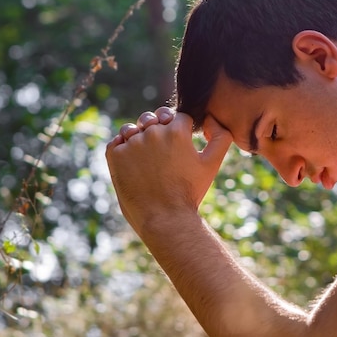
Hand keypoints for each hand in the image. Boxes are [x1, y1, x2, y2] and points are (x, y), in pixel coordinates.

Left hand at [105, 106, 231, 232]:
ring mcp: (131, 143)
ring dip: (138, 136)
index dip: (181, 130)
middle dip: (160, 130)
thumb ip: (221, 136)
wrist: (164, 219)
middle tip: (164, 155)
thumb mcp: (212, 164)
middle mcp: (152, 132)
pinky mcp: (115, 155)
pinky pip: (116, 142)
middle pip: (155, 119)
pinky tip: (133, 165)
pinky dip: (123, 149)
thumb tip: (211, 119)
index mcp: (176, 131)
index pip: (179, 117)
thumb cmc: (189, 192)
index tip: (180, 148)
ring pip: (133, 128)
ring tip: (146, 159)